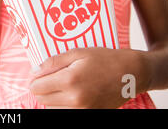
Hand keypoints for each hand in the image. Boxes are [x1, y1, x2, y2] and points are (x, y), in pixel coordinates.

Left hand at [29, 48, 150, 108]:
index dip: (35, 80)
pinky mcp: (90, 115)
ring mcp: (83, 110)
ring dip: (51, 98)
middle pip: (42, 100)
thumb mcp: (78, 53)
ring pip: (52, 108)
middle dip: (42, 88)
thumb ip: (54, 62)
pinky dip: (63, 105)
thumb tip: (35, 71)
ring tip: (62, 85)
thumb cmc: (105, 59)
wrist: (132, 73)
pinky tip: (70, 93)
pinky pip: (66, 113)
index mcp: (70, 80)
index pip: (37, 87)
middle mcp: (75, 99)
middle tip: (50, 78)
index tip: (39, 74)